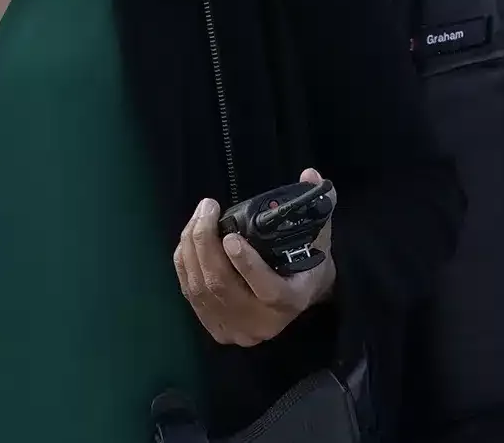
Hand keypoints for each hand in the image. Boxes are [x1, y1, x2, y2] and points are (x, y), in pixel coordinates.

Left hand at [174, 168, 337, 347]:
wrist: (297, 297)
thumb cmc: (307, 262)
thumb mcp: (318, 236)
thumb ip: (316, 205)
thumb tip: (310, 174)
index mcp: (291, 301)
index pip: (268, 290)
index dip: (246, 265)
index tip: (230, 236)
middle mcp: (260, 323)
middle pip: (222, 285)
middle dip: (206, 242)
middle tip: (208, 207)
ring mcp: (234, 329)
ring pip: (200, 287)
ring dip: (192, 246)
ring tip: (199, 215)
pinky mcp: (214, 326)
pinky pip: (189, 291)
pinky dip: (185, 260)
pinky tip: (189, 235)